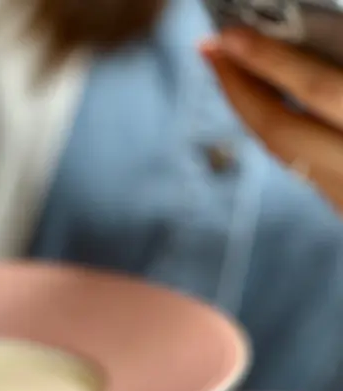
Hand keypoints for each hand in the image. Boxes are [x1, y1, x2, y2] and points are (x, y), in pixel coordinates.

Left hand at [201, 29, 342, 213]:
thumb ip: (335, 74)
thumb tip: (297, 45)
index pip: (315, 90)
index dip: (270, 61)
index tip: (228, 36)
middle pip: (280, 130)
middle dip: (239, 89)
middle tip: (210, 50)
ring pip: (283, 152)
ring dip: (249, 109)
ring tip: (226, 69)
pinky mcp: (341, 205)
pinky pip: (300, 162)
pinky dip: (275, 129)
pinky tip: (259, 103)